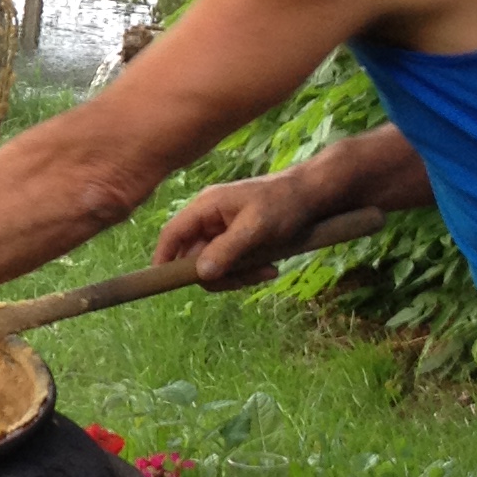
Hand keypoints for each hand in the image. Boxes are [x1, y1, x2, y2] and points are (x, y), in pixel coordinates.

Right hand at [151, 173, 320, 287]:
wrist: (312, 195)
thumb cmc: (283, 204)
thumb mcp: (256, 227)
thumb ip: (227, 249)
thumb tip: (201, 274)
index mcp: (206, 207)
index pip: (172, 233)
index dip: (163, 257)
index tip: (163, 281)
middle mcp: (209, 219)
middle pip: (195, 256)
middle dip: (218, 273)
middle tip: (246, 278)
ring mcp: (222, 230)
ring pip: (214, 265)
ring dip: (238, 274)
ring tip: (267, 271)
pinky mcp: (236, 240)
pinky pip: (231, 263)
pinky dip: (248, 270)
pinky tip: (270, 268)